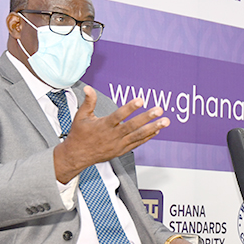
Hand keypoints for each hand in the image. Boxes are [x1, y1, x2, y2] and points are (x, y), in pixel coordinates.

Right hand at [54, 86, 169, 182]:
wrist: (77, 155)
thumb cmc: (79, 135)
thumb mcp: (81, 116)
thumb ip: (88, 102)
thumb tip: (88, 88)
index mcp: (103, 126)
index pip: (118, 115)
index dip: (129, 108)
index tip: (140, 100)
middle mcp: (113, 135)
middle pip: (132, 126)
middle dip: (147, 118)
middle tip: (159, 110)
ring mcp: (119, 144)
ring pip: (138, 135)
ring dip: (153, 128)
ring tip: (165, 121)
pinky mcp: (122, 150)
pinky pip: (137, 143)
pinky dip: (148, 137)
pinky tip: (157, 130)